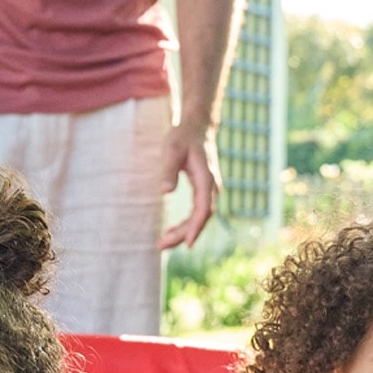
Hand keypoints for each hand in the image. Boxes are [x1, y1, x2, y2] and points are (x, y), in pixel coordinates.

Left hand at [158, 120, 218, 249]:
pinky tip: (171, 231)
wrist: (196, 127)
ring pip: (199, 218)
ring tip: (163, 243)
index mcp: (206, 178)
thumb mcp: (170, 149)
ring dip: (183, 232)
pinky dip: (185, 224)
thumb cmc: (182, 136)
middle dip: (183, 234)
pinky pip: (197, 213)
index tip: (187, 244)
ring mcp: (208, 190)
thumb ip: (168, 170)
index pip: (204, 209)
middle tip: (161, 246)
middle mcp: (211, 186)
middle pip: (200, 218)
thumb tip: (165, 192)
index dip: (196, 227)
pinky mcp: (203, 191)